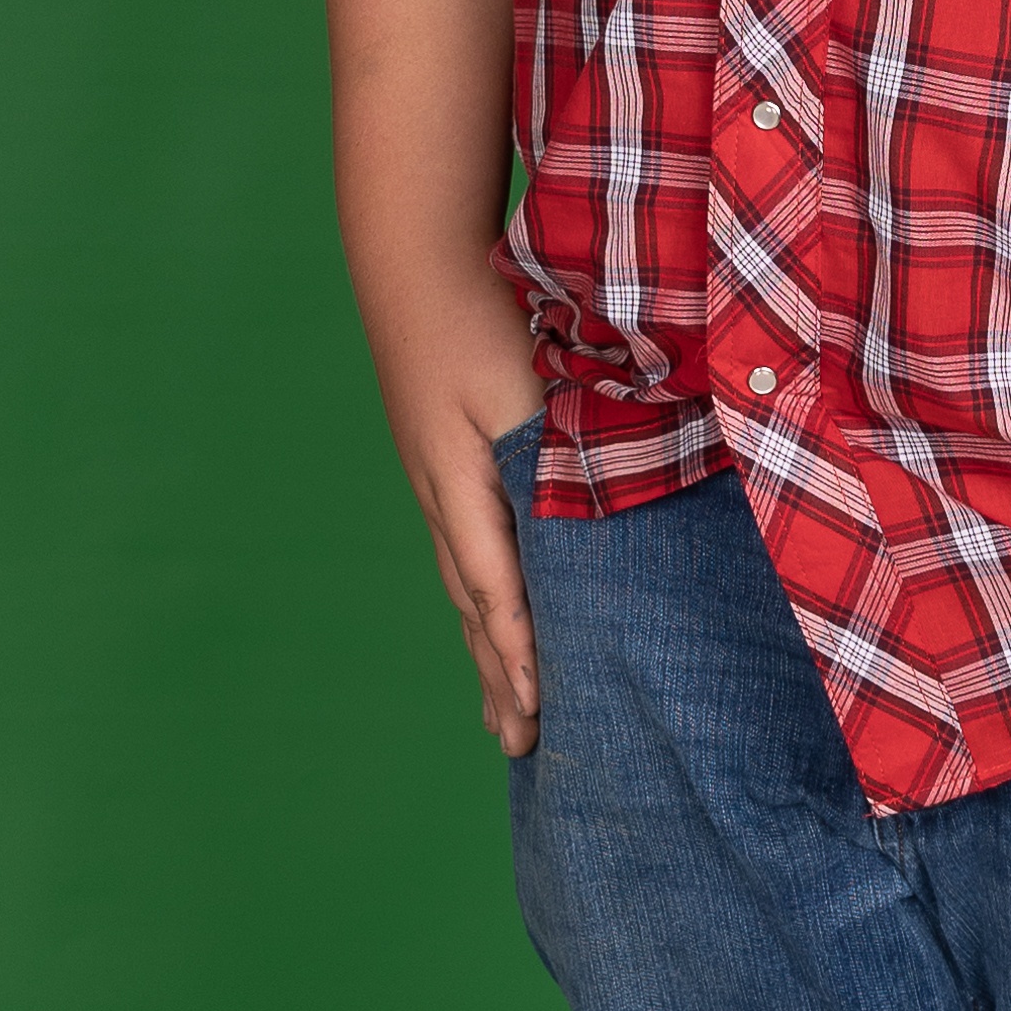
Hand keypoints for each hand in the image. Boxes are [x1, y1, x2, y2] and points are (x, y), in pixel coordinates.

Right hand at [375, 277, 546, 756]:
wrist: (418, 263)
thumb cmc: (480, 313)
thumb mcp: (522, 379)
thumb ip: (553, 446)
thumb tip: (592, 504)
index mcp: (462, 482)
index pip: (497, 586)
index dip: (521, 651)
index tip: (541, 709)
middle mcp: (443, 496)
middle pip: (477, 605)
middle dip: (503, 676)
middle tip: (524, 748)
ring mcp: (438, 484)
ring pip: (468, 587)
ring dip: (490, 652)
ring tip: (506, 718)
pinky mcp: (444, 468)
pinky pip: (467, 554)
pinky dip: (484, 605)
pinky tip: (494, 626)